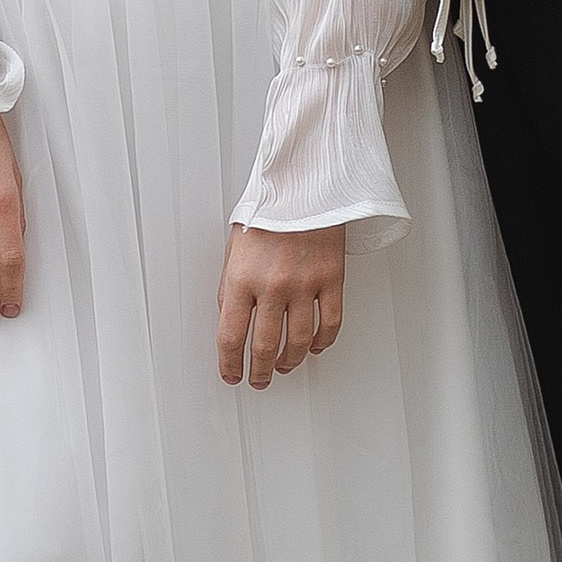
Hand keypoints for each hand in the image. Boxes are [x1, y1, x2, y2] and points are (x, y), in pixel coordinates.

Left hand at [217, 222, 346, 388]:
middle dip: (260, 370)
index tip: (232, 374)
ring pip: (299, 341)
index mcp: (241, 278)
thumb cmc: (268, 209)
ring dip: (291, 361)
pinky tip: (317, 346)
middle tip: (259, 379)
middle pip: (265, 346)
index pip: (230, 336)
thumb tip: (230, 320)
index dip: (230, 364)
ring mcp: (304, 284)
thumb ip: (231, 286)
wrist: (304, 182)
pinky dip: (324, 341)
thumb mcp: (234, 247)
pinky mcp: (332, 278)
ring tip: (285, 366)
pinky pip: (330, 323)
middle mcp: (272, 286)